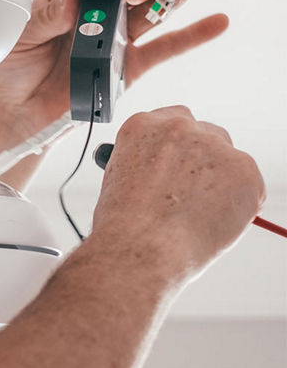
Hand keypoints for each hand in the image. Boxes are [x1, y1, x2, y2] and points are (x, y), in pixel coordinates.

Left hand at [0, 0, 228, 145]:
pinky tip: (215, 22)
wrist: (16, 113)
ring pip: (149, 11)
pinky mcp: (129, 66)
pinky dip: (192, 35)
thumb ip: (48, 16)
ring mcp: (115, 37)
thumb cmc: (10, 70)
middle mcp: (95, 13)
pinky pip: (164, 48)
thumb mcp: (20, 36)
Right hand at [91, 106, 264, 279]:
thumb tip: (166, 172)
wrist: (144, 247)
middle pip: (205, 133)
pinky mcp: (244, 170)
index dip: (176, 147)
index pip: (172, 120)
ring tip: (199, 213)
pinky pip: (249, 184)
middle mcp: (179, 128)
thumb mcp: (118, 177)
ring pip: (229, 159)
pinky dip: (239, 202)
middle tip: (192, 192)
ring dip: (221, 180)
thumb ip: (146, 162)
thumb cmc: (125, 223)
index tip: (176, 163)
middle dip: (202, 160)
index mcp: (143, 126)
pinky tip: (212, 220)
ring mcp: (214, 147)